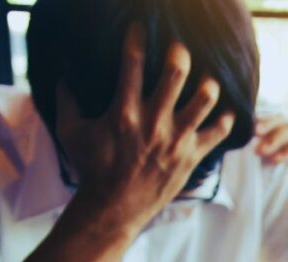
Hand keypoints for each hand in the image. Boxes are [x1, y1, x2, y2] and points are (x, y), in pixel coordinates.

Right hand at [56, 23, 235, 233]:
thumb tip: (63, 72)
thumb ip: (67, 99)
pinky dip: (225, 119)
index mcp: (124, 112)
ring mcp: (176, 141)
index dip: (137, 38)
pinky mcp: (191, 157)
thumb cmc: (91, 168)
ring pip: (204, 99)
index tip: (140, 26)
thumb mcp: (71, 132)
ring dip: (208, 83)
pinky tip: (225, 110)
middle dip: (179, 53)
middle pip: (176, 73)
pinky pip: (218, 133)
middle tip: (179, 47)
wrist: (113, 209)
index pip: (132, 63)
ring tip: (205, 80)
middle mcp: (153, 123)